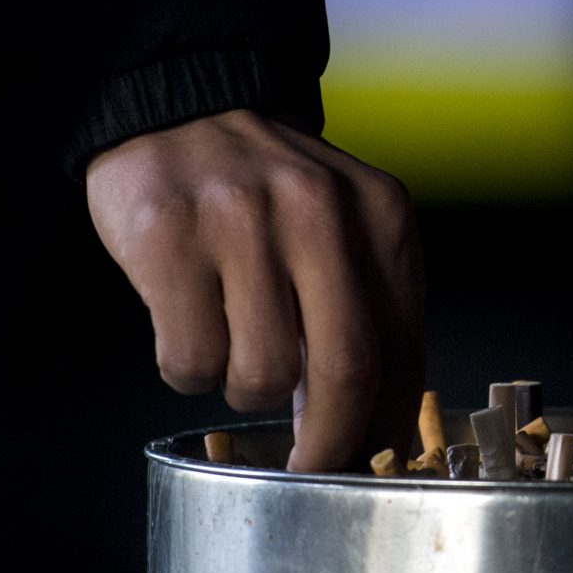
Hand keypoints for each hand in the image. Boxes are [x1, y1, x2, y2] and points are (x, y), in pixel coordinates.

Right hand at [86, 109, 421, 470]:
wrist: (179, 106)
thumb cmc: (264, 191)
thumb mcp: (342, 227)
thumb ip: (365, 309)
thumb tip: (372, 427)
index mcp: (380, 213)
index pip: (402, 349)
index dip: (383, 426)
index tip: (364, 462)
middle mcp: (319, 211)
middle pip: (345, 372)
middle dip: (327, 442)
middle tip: (306, 465)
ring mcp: (242, 221)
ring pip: (261, 376)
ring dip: (243, 389)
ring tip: (230, 343)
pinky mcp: (170, 237)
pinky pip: (190, 359)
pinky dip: (187, 369)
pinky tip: (187, 323)